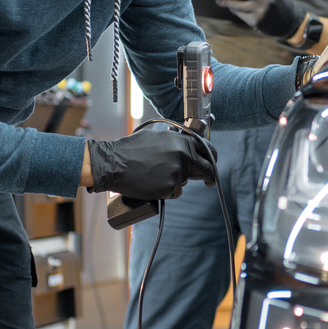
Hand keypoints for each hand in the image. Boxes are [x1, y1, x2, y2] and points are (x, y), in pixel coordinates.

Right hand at [85, 124, 215, 200]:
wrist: (114, 163)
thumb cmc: (130, 149)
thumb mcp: (155, 136)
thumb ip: (172, 139)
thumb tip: (180, 141)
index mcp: (182, 140)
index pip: (208, 149)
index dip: (212, 158)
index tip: (213, 164)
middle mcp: (184, 155)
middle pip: (205, 169)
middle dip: (208, 177)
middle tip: (209, 182)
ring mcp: (178, 172)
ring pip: (184, 181)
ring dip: (175, 181)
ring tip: (155, 176)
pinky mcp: (170, 187)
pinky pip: (174, 192)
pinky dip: (166, 191)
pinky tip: (153, 184)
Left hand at [209, 0, 304, 39]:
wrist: (291, 23)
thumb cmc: (281, 3)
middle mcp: (262, 1)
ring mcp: (258, 13)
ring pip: (237, 6)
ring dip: (226, 2)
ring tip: (218, 0)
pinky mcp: (255, 23)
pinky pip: (242, 15)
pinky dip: (237, 11)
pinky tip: (233, 8)